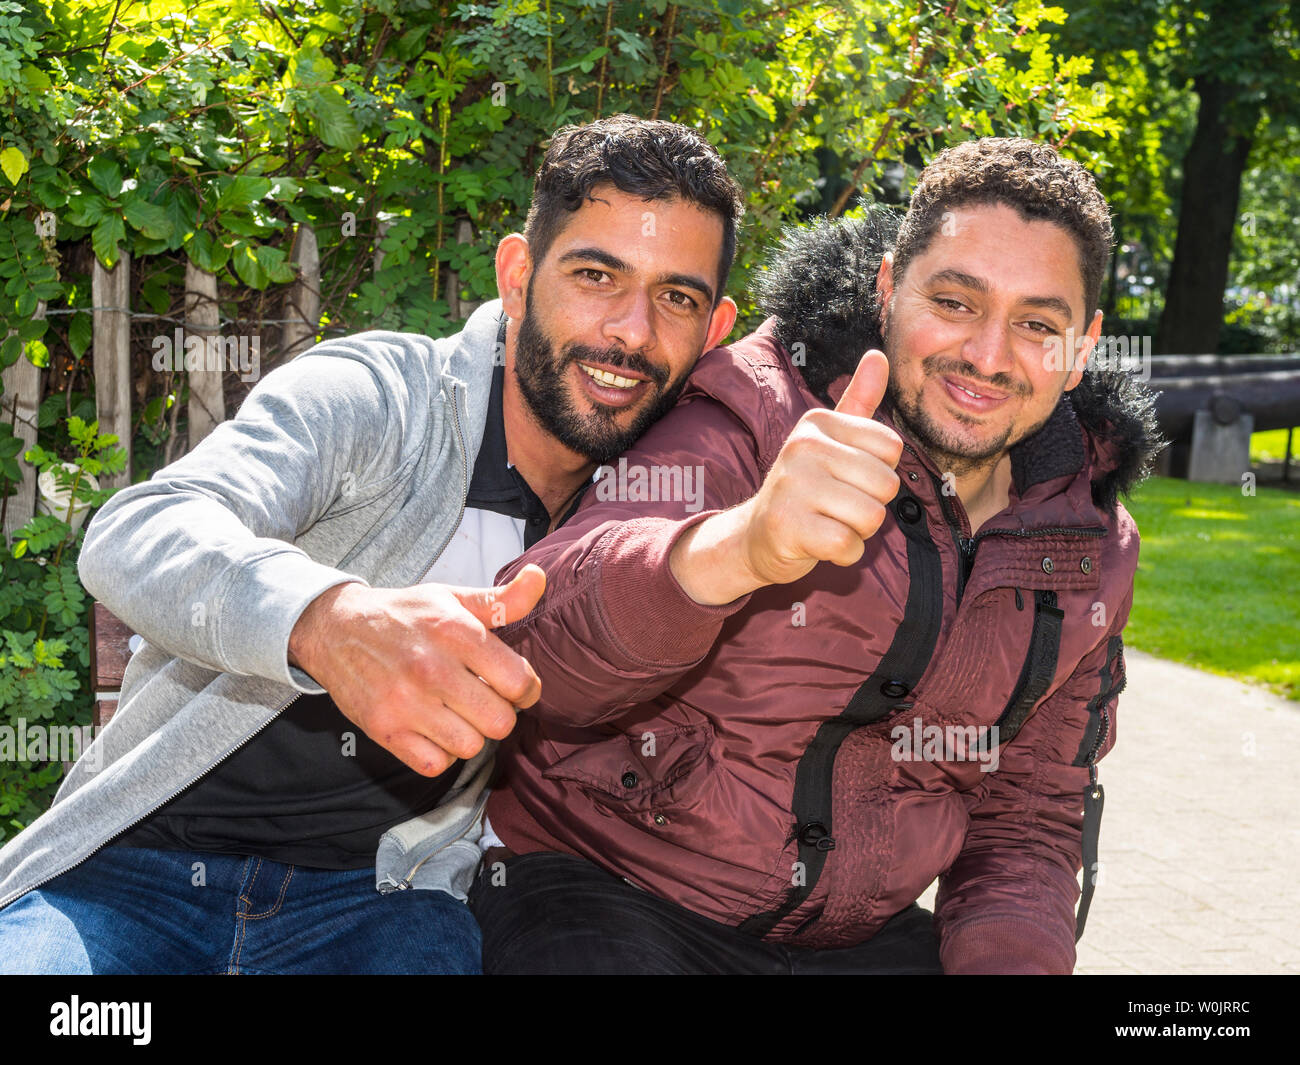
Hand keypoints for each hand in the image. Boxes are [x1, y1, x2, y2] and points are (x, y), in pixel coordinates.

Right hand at [288, 565, 546, 775]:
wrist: (335, 629)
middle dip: (500, 714)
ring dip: (471, 734)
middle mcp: (431, 669)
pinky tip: (435, 729)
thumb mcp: (452, 598)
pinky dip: (440, 754)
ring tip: (458, 713)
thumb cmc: (403, 615)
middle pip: (500, 722)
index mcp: (455, 632)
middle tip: (485, 700)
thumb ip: (502, 598)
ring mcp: (405, 703)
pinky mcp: (384, 729)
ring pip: (470, 747)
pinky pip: (435, 764)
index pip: (519, 681)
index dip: (527, 688)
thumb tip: (539, 578)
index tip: (514, 685)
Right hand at [670, 351, 902, 603]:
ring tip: (828, 524)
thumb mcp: (829, 440)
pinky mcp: (788, 526)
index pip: (892, 448)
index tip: (846, 479)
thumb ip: (858, 400)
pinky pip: (849, 545)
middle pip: (886, 485)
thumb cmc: (804, 488)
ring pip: (871, 517)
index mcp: (818, 422)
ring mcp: (793, 485)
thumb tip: (879, 354)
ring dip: (858, 532)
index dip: (879, 473)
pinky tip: (820, 545)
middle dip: (871, 507)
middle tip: (836, 508)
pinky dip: (844, 554)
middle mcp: (803, 446)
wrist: (754, 536)